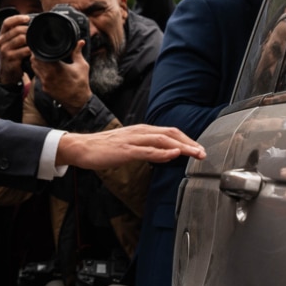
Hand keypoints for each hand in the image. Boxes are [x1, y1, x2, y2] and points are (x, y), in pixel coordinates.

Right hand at [0, 13, 31, 84]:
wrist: (8, 73)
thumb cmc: (14, 55)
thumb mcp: (12, 43)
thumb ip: (18, 33)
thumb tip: (32, 20)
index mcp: (2, 35)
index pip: (7, 22)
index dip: (17, 18)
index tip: (27, 18)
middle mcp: (1, 41)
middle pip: (16, 30)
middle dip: (28, 30)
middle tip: (36, 32)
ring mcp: (4, 50)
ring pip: (21, 39)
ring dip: (31, 40)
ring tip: (36, 42)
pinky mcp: (10, 58)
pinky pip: (24, 50)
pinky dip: (31, 50)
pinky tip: (34, 51)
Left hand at [30, 40, 91, 115]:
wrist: (78, 101)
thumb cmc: (81, 83)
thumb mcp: (81, 66)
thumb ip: (78, 52)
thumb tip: (80, 41)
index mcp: (56, 68)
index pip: (40, 56)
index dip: (39, 50)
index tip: (41, 46)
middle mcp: (48, 75)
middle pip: (34, 61)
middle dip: (36, 55)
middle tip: (41, 51)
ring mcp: (45, 83)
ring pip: (35, 69)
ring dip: (36, 63)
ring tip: (42, 58)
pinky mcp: (45, 88)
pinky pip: (38, 76)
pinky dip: (39, 71)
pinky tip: (45, 68)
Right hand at [57, 124, 205, 169]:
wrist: (81, 148)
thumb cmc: (103, 149)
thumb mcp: (130, 147)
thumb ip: (149, 150)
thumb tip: (168, 154)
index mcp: (141, 131)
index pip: (170, 132)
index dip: (187, 139)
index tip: (199, 149)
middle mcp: (139, 132)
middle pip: (171, 133)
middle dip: (189, 142)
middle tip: (203, 153)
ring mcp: (133, 140)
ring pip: (162, 139)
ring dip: (182, 146)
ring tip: (195, 154)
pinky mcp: (125, 150)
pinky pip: (147, 150)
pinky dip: (162, 152)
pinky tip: (173, 154)